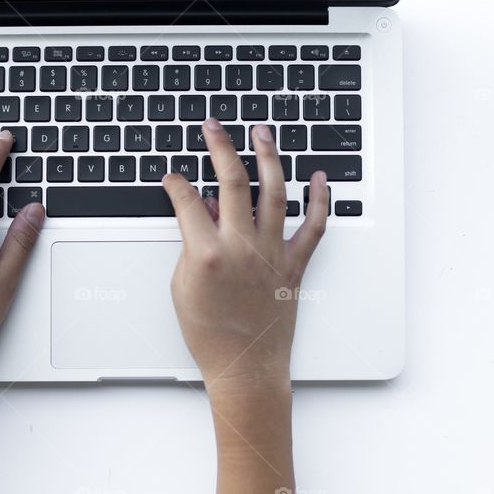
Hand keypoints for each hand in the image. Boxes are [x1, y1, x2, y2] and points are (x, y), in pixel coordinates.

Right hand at [163, 119, 327, 391]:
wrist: (245, 366)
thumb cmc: (210, 335)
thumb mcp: (183, 287)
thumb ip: (191, 244)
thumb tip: (205, 212)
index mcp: (206, 254)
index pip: (187, 201)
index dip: (176, 183)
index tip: (173, 176)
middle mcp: (241, 248)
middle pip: (233, 182)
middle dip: (220, 147)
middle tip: (214, 127)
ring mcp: (271, 254)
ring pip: (275, 193)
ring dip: (269, 158)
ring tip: (262, 133)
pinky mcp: (294, 265)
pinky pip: (313, 227)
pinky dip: (320, 202)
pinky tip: (319, 179)